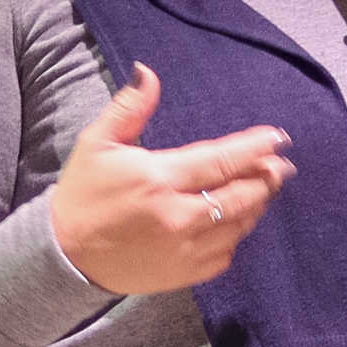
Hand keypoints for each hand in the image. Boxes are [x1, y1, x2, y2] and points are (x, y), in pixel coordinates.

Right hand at [47, 65, 293, 295]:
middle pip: (241, 195)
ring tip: (263, 189)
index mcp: (159, 179)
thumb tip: (149, 72)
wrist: (65, 256)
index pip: (222, 160)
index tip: (278, 139)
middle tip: (280, 165)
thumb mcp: (97, 143)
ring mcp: (184, 250)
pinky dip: (235, 236)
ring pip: (238, 226)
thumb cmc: (82, 194)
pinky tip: (236, 222)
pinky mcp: (183, 274)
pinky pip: (225, 255)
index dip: (256, 148)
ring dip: (256, 206)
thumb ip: (130, 108)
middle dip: (266, 178)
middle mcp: (178, 216)